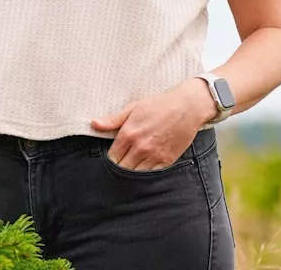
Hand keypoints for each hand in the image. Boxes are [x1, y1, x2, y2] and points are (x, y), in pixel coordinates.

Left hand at [89, 79, 218, 170]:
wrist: (186, 108)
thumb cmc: (158, 105)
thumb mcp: (133, 108)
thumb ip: (112, 119)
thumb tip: (93, 124)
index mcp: (129, 134)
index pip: (112, 157)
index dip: (110, 159)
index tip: (113, 157)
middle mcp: (140, 147)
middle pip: (122, 168)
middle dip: (120, 167)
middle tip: (121, 164)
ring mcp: (154, 155)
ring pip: (136, 174)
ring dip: (132, 171)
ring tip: (132, 166)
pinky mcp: (167, 160)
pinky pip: (152, 174)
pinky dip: (147, 173)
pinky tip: (145, 167)